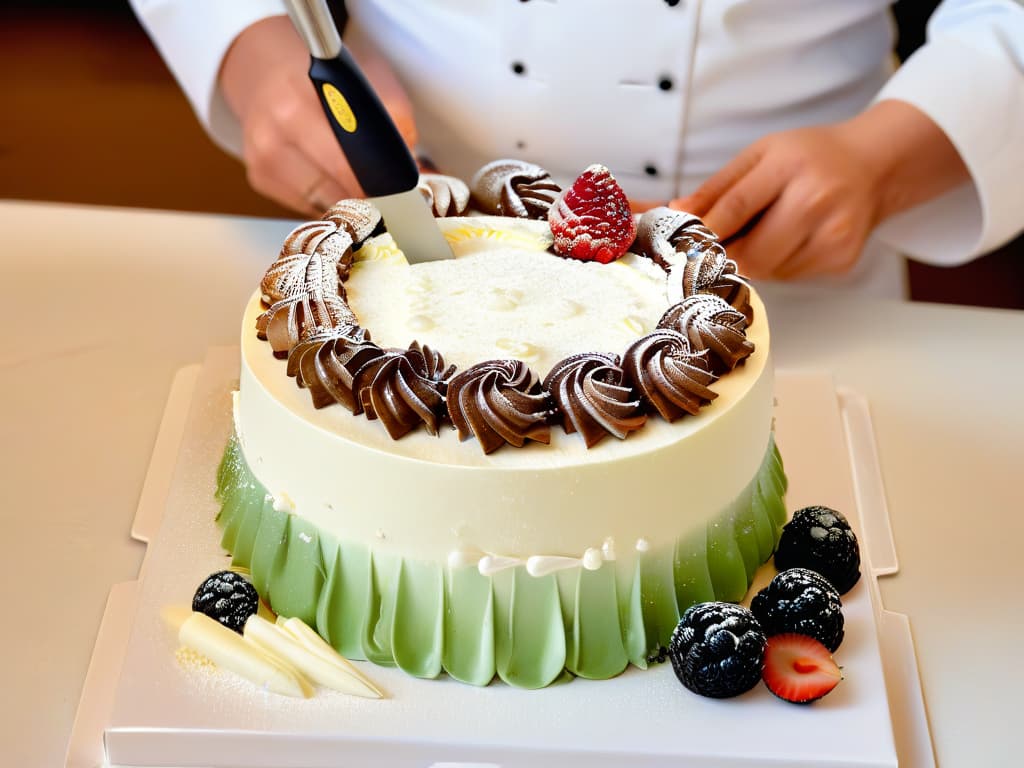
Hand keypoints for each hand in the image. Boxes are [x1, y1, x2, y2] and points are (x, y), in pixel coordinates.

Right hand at [219, 16, 416, 215]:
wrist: (267, 71)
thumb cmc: (324, 80)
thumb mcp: (368, 80)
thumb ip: (396, 120)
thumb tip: (422, 173)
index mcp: (298, 100)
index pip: (348, 159)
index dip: (381, 182)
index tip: (404, 196)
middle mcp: (273, 131)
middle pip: (337, 186)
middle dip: (372, 197)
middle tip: (396, 202)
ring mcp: (263, 157)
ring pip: (324, 202)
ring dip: (352, 204)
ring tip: (369, 194)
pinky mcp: (260, 177)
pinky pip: (306, 205)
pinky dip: (328, 201)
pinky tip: (338, 187)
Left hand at [672, 101, 968, 280]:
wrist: (873, 165)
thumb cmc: (810, 157)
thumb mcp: (761, 154)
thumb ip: (717, 187)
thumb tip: (674, 212)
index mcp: (791, 165)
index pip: (736, 205)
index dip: (705, 229)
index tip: (682, 243)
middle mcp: (817, 200)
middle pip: (752, 251)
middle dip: (725, 254)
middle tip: (713, 247)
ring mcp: (834, 235)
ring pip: (768, 270)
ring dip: (751, 259)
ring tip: (762, 231)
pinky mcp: (842, 260)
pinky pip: (789, 276)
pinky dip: (777, 265)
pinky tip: (788, 240)